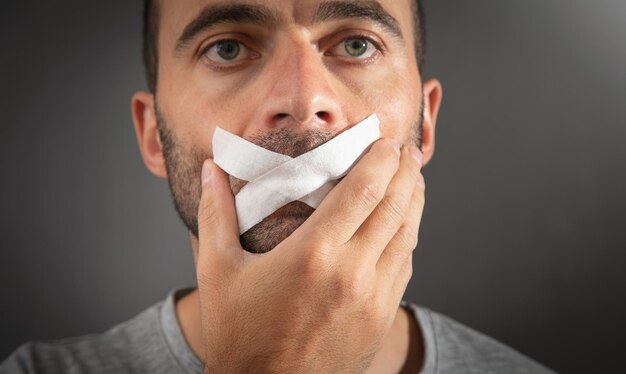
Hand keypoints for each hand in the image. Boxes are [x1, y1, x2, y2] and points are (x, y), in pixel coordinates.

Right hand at [196, 139, 424, 372]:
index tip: (386, 141)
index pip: (363, 191)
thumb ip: (214, 215)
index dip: (381, 160)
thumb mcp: (217, 273)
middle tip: (407, 150)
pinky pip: (405, 266)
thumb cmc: (241, 336)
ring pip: (407, 235)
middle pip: (394, 207)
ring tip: (415, 179)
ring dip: (415, 201)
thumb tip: (210, 170)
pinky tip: (405, 227)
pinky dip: (409, 237)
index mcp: (313, 254)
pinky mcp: (380, 317)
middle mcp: (352, 272)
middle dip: (406, 172)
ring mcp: (373, 297)